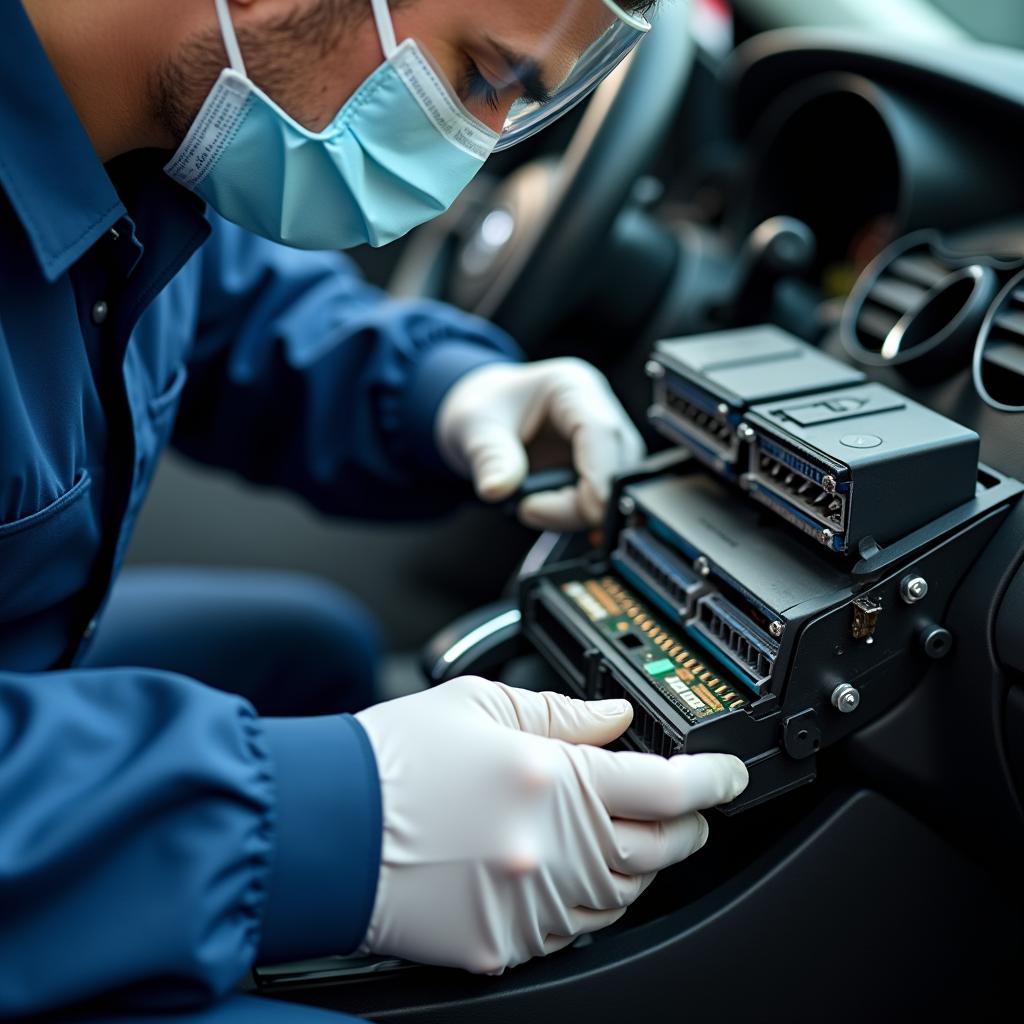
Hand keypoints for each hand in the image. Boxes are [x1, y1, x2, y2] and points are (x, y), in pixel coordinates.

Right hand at [355, 678, 747, 973]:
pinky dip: (597, 899)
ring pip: (626, 893)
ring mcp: (530, 902)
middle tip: (689, 804)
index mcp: (549, 778)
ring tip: (632, 833)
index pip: (664, 785)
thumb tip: (616, 718)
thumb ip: (562, 711)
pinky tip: (582, 872)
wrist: (324, 826)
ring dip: (645, 861)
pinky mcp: (505, 941)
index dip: (710, 778)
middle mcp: (550, 846)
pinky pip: (578, 930)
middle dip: (688, 823)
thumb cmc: (395, 760)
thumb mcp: (479, 705)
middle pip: (659, 846)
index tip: (727, 774)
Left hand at [436, 358, 646, 530]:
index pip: (602, 432)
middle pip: (616, 466)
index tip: (588, 512)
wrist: (481, 414)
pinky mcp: (596, 468)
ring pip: (613, 488)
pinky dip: (572, 513)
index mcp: (572, 388)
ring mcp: (601, 442)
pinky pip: (599, 499)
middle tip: (531, 511)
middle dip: (583, 503)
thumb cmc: (483, 407)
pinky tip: (542, 510)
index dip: (600, 475)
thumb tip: (498, 489)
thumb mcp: (474, 427)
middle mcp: (597, 411)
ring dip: (576, 511)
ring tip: (528, 508)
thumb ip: (489, 457)